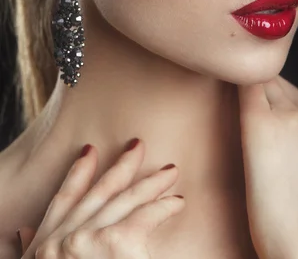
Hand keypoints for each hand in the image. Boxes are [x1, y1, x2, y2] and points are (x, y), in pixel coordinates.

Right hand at [20, 139, 184, 258]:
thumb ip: (37, 252)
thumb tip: (24, 233)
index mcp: (45, 246)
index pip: (63, 200)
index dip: (78, 174)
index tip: (91, 151)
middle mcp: (61, 239)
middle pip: (99, 193)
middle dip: (120, 167)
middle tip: (138, 146)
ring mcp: (83, 241)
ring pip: (125, 201)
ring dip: (150, 183)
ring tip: (170, 171)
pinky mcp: (110, 245)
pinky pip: (144, 218)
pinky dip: (162, 207)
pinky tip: (177, 200)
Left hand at [238, 78, 297, 258]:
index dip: (280, 111)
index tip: (267, 122)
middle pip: (280, 91)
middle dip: (264, 100)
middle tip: (243, 119)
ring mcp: (288, 118)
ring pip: (262, 88)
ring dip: (249, 97)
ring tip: (229, 109)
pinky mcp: (260, 124)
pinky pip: (246, 89)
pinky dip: (235, 85)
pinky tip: (225, 89)